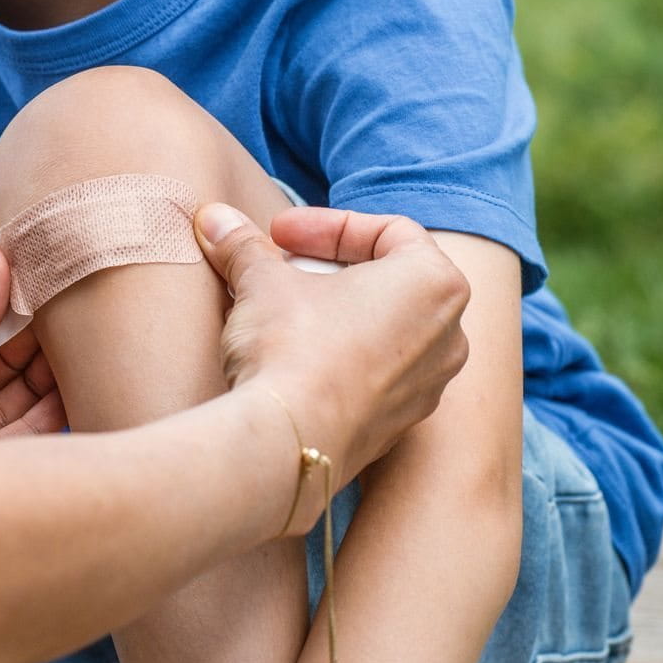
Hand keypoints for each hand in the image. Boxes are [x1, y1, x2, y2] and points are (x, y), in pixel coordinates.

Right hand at [195, 204, 469, 495]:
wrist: (285, 443)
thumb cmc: (291, 347)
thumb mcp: (261, 280)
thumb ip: (244, 245)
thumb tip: (213, 219)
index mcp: (433, 282)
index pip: (386, 231)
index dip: (324, 226)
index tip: (277, 236)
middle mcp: (449, 334)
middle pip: (389, 279)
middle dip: (329, 269)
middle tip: (280, 270)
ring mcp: (429, 385)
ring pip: (384, 328)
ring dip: (334, 313)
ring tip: (283, 313)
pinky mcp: (401, 424)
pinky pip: (375, 374)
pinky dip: (340, 357)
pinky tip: (293, 361)